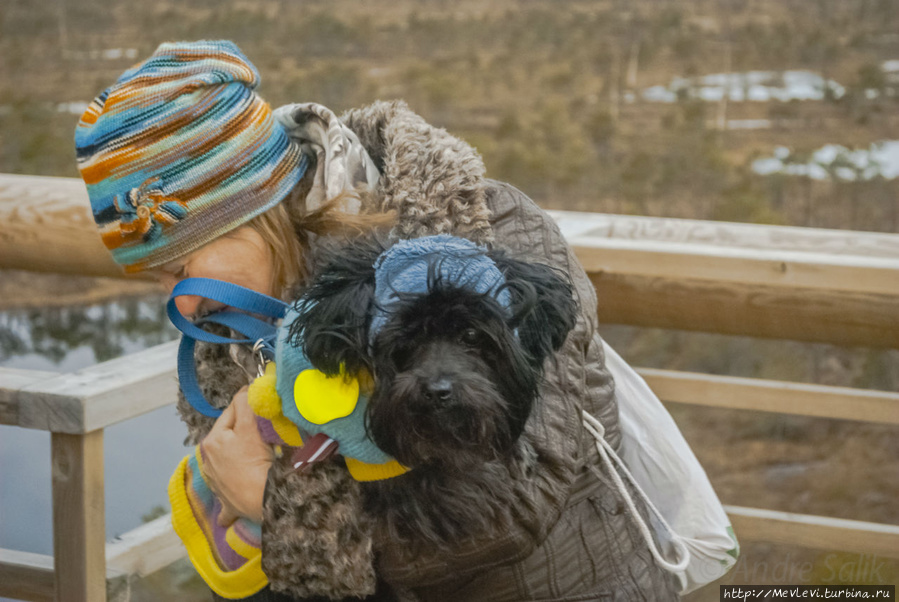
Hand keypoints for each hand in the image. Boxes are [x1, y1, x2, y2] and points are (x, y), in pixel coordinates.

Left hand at [200, 386, 272, 526]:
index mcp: (211, 441)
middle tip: (265, 430)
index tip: (263, 402)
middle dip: (244, 432)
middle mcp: (208, 461)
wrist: (263, 499)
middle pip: (230, 436)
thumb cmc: (256, 461)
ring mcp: (216, 484)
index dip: (248, 405)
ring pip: (230, 461)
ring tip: (258, 457)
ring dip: (240, 458)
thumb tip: (246, 388)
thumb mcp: (250, 426)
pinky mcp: (227, 503)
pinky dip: (234, 493)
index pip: (231, 412)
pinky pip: (228, 495)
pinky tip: (239, 493)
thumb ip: (245, 402)